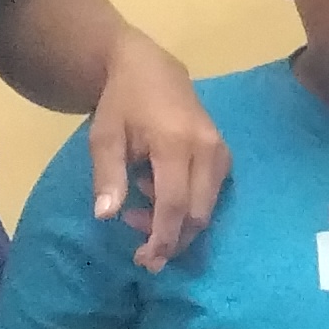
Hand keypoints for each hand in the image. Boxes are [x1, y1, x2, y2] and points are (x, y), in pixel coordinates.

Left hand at [90, 32, 226, 270]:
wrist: (149, 68)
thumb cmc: (121, 103)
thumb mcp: (104, 137)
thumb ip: (108, 177)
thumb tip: (106, 216)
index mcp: (175, 143)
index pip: (174, 205)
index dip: (161, 238)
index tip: (145, 261)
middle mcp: (206, 149)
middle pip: (197, 214)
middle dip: (172, 240)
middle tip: (140, 249)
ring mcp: (220, 151)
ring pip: (207, 208)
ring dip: (177, 225)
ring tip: (140, 212)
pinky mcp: (224, 155)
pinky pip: (211, 195)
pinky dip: (187, 207)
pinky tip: (158, 194)